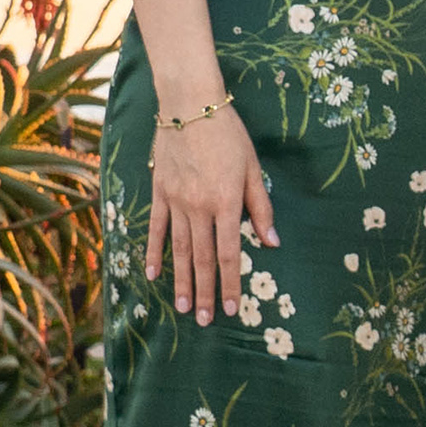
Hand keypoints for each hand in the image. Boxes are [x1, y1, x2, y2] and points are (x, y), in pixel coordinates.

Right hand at [146, 102, 278, 325]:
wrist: (190, 104)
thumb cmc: (228, 134)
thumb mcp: (252, 169)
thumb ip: (260, 207)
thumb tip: (272, 242)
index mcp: (226, 203)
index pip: (229, 254)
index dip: (230, 284)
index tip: (230, 309)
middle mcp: (199, 207)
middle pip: (202, 259)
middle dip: (203, 292)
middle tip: (202, 321)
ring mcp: (176, 202)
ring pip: (179, 250)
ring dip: (180, 281)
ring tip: (180, 307)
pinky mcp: (159, 192)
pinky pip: (157, 228)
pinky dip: (155, 253)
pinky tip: (153, 274)